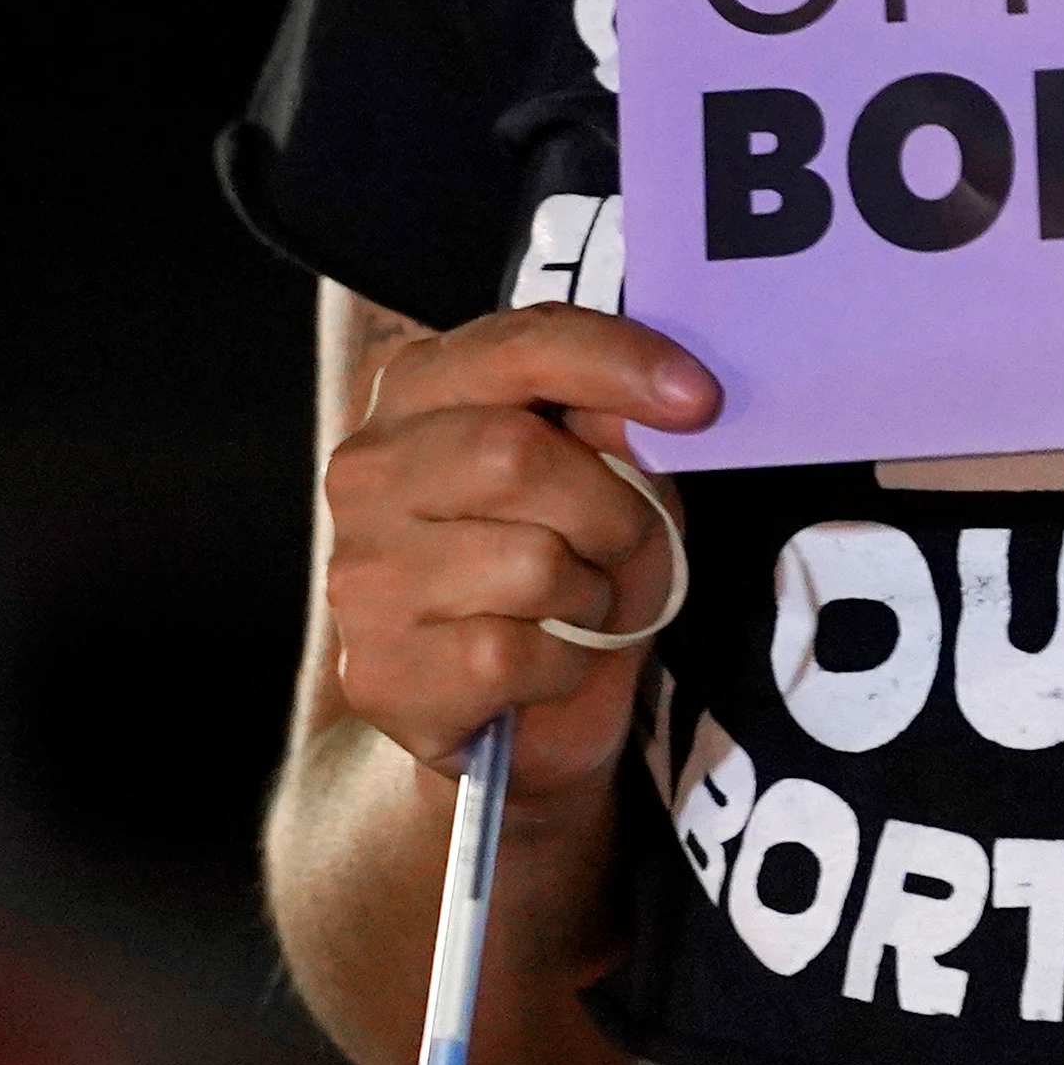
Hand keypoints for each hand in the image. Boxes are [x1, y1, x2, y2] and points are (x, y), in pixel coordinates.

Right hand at [318, 305, 714, 793]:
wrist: (525, 719)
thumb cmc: (566, 567)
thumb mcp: (613, 480)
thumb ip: (613, 428)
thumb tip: (634, 408)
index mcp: (419, 389)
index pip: (517, 345)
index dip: (615, 362)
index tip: (701, 400)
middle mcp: (368, 469)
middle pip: (514, 454)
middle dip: (608, 508)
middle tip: (622, 542)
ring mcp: (363, 572)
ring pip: (527, 564)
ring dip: (589, 597)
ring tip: (574, 609)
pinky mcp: (380, 671)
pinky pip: (513, 656)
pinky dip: (563, 667)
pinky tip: (541, 667)